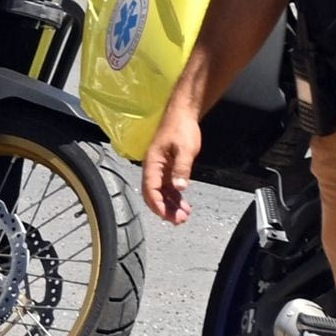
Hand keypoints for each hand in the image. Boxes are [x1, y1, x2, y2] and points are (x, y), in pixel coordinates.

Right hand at [140, 97, 199, 225]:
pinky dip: (174, 197)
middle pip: (153, 194)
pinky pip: (168, 186)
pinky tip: (183, 204)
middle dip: (164, 209)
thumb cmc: (181, 128)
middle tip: (179, 221)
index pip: (150, 189)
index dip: (157, 205)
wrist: (183, 114)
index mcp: (152, 163)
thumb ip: (182, 169)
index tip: (167, 216)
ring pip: (161, 192)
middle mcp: (153, 168)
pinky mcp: (168, 167)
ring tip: (183, 216)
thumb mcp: (185, 149)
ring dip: (170, 205)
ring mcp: (160, 168)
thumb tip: (180, 188)